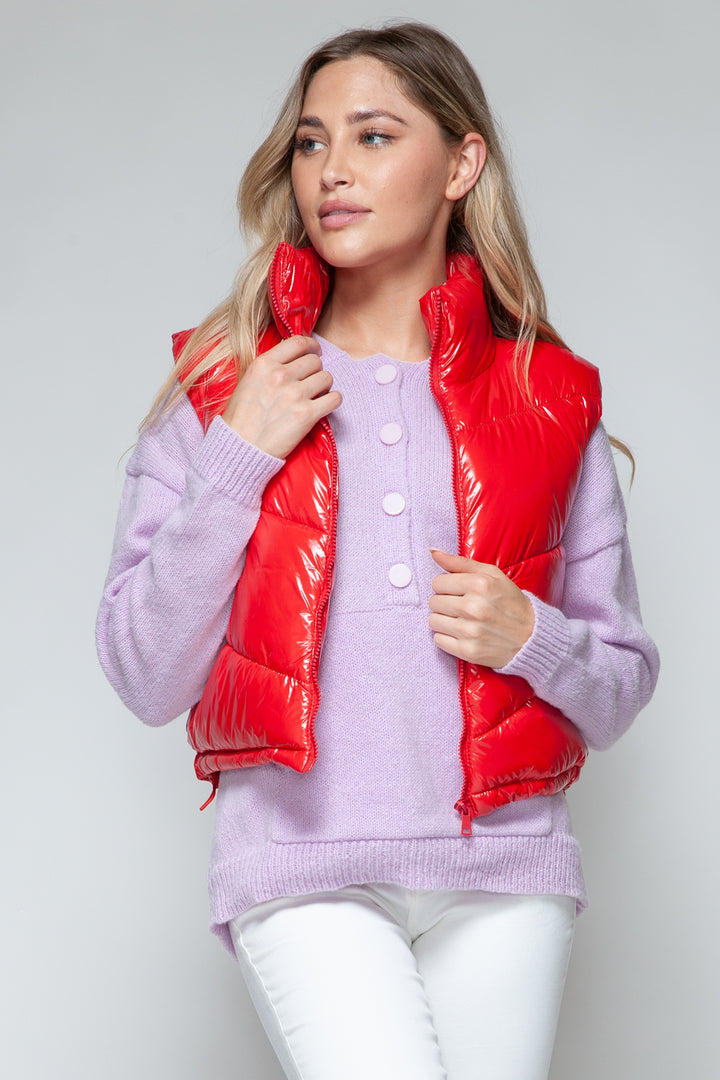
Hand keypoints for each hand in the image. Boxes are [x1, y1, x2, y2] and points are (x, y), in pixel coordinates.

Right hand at [221, 336, 342, 458]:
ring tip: (314, 396)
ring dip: (324, 387)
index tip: (315, 352)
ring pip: (327, 378)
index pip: (299, 342)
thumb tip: (291, 356)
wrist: (240, 447)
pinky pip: (334, 398)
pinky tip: (324, 406)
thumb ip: (269, 367)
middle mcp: (280, 376)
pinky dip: (333, 401)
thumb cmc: (241, 418)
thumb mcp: (248, 381)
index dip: (312, 346)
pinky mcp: (306, 415)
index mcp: (264, 364)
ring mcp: (295, 395)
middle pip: (315, 361)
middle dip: (315, 371)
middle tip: (309, 382)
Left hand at [428, 548, 534, 667]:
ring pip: (433, 621)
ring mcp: (471, 631)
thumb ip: (459, 562)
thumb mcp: (492, 574)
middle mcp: (474, 607)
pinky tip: (462, 634)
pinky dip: (447, 637)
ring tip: (461, 620)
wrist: (531, 636)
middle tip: (461, 606)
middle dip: (444, 603)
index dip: (446, 586)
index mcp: (479, 584)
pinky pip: (438, 640)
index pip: (438, 582)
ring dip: (444, 620)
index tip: (458, 591)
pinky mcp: (468, 651)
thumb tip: (432, 552)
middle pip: (434, 602)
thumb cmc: (510, 602)